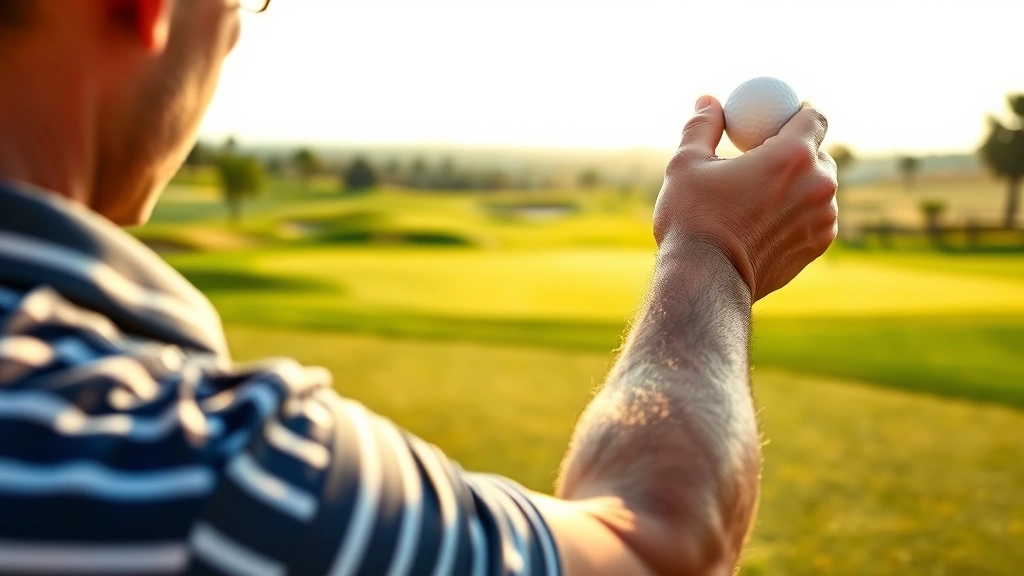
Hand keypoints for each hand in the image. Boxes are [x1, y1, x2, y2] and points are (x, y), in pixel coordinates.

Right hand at [653, 95, 837, 301]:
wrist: (706, 280)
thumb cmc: (694, 219)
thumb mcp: (686, 164)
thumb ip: (702, 127)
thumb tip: (708, 101)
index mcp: (792, 155)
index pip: (814, 117)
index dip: (799, 113)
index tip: (780, 119)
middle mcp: (818, 184)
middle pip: (819, 154)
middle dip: (798, 153)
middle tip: (768, 159)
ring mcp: (823, 218)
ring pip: (819, 189)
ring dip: (799, 186)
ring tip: (763, 197)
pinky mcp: (818, 245)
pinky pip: (816, 218)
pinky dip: (799, 214)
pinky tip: (767, 222)